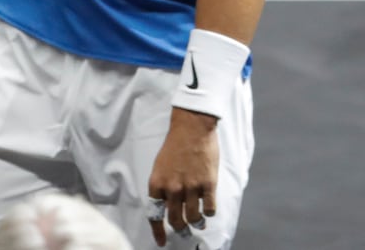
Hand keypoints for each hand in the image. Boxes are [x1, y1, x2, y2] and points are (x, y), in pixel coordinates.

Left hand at [147, 108, 218, 246]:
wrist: (192, 126)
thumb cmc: (176, 143)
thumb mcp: (161, 165)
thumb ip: (163, 185)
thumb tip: (168, 204)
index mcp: (157, 184)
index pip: (155, 215)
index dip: (158, 232)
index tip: (162, 242)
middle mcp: (172, 189)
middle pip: (175, 220)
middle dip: (181, 229)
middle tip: (185, 231)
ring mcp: (191, 187)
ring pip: (193, 217)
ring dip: (196, 223)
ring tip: (199, 222)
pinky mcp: (208, 183)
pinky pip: (209, 208)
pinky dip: (209, 212)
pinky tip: (209, 208)